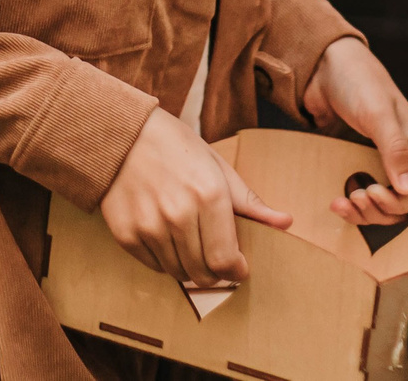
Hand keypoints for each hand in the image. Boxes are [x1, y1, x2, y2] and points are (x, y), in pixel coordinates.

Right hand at [100, 109, 291, 286]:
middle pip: (203, 273)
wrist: (121, 134)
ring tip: (188, 242)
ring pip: (178, 273)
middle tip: (214, 257)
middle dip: (214, 272)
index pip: (226, 260)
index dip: (236, 271)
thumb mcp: (216, 166)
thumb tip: (286, 222)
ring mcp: (150, 226)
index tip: (238, 267)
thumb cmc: (174, 147)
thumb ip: (249, 201)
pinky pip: (153, 266)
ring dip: (188, 266)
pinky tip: (165, 236)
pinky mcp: (126, 234)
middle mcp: (179, 214)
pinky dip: (163, 259)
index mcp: (209, 195)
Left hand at [303, 39, 407, 224]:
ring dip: (363, 211)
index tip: (373, 193)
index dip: (397, 201)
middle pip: (397, 202)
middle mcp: (398, 154)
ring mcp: (375, 158)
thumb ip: (395, 149)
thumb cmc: (356, 80)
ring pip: (377, 203)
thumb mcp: (378, 113)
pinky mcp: (352, 159)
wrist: (320, 64)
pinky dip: (349, 203)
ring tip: (342, 202)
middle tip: (355, 197)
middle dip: (378, 209)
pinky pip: (357, 192)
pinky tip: (335, 202)